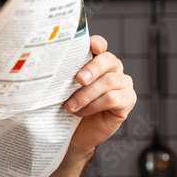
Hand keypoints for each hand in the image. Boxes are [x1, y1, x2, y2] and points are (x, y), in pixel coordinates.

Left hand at [65, 35, 135, 152]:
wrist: (76, 133)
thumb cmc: (70, 107)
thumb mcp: (64, 89)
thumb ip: (65, 75)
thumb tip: (49, 66)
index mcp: (96, 60)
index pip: (99, 45)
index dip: (97, 43)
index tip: (91, 46)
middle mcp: (112, 69)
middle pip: (108, 60)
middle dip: (92, 68)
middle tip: (78, 79)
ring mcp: (122, 84)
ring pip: (108, 81)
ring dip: (86, 94)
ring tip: (70, 106)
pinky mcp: (127, 100)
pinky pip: (113, 98)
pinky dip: (94, 105)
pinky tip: (81, 112)